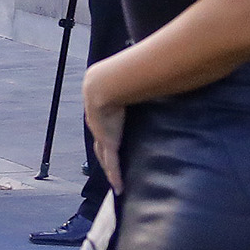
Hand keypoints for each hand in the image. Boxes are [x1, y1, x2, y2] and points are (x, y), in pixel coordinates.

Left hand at [81, 62, 125, 195]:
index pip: (103, 124)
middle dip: (105, 154)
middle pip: (101, 144)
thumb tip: (151, 61)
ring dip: (109, 168)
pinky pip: (112, 165)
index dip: (106, 132)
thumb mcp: (126, 75)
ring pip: (105, 157)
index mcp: (100, 108)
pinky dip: (115, 177)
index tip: (111, 138)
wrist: (106, 83)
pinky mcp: (109, 144)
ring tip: (115, 180)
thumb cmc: (119, 73)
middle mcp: (98, 124)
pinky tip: (119, 189)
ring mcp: (102, 135)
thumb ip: (137, 73)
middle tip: (112, 165)